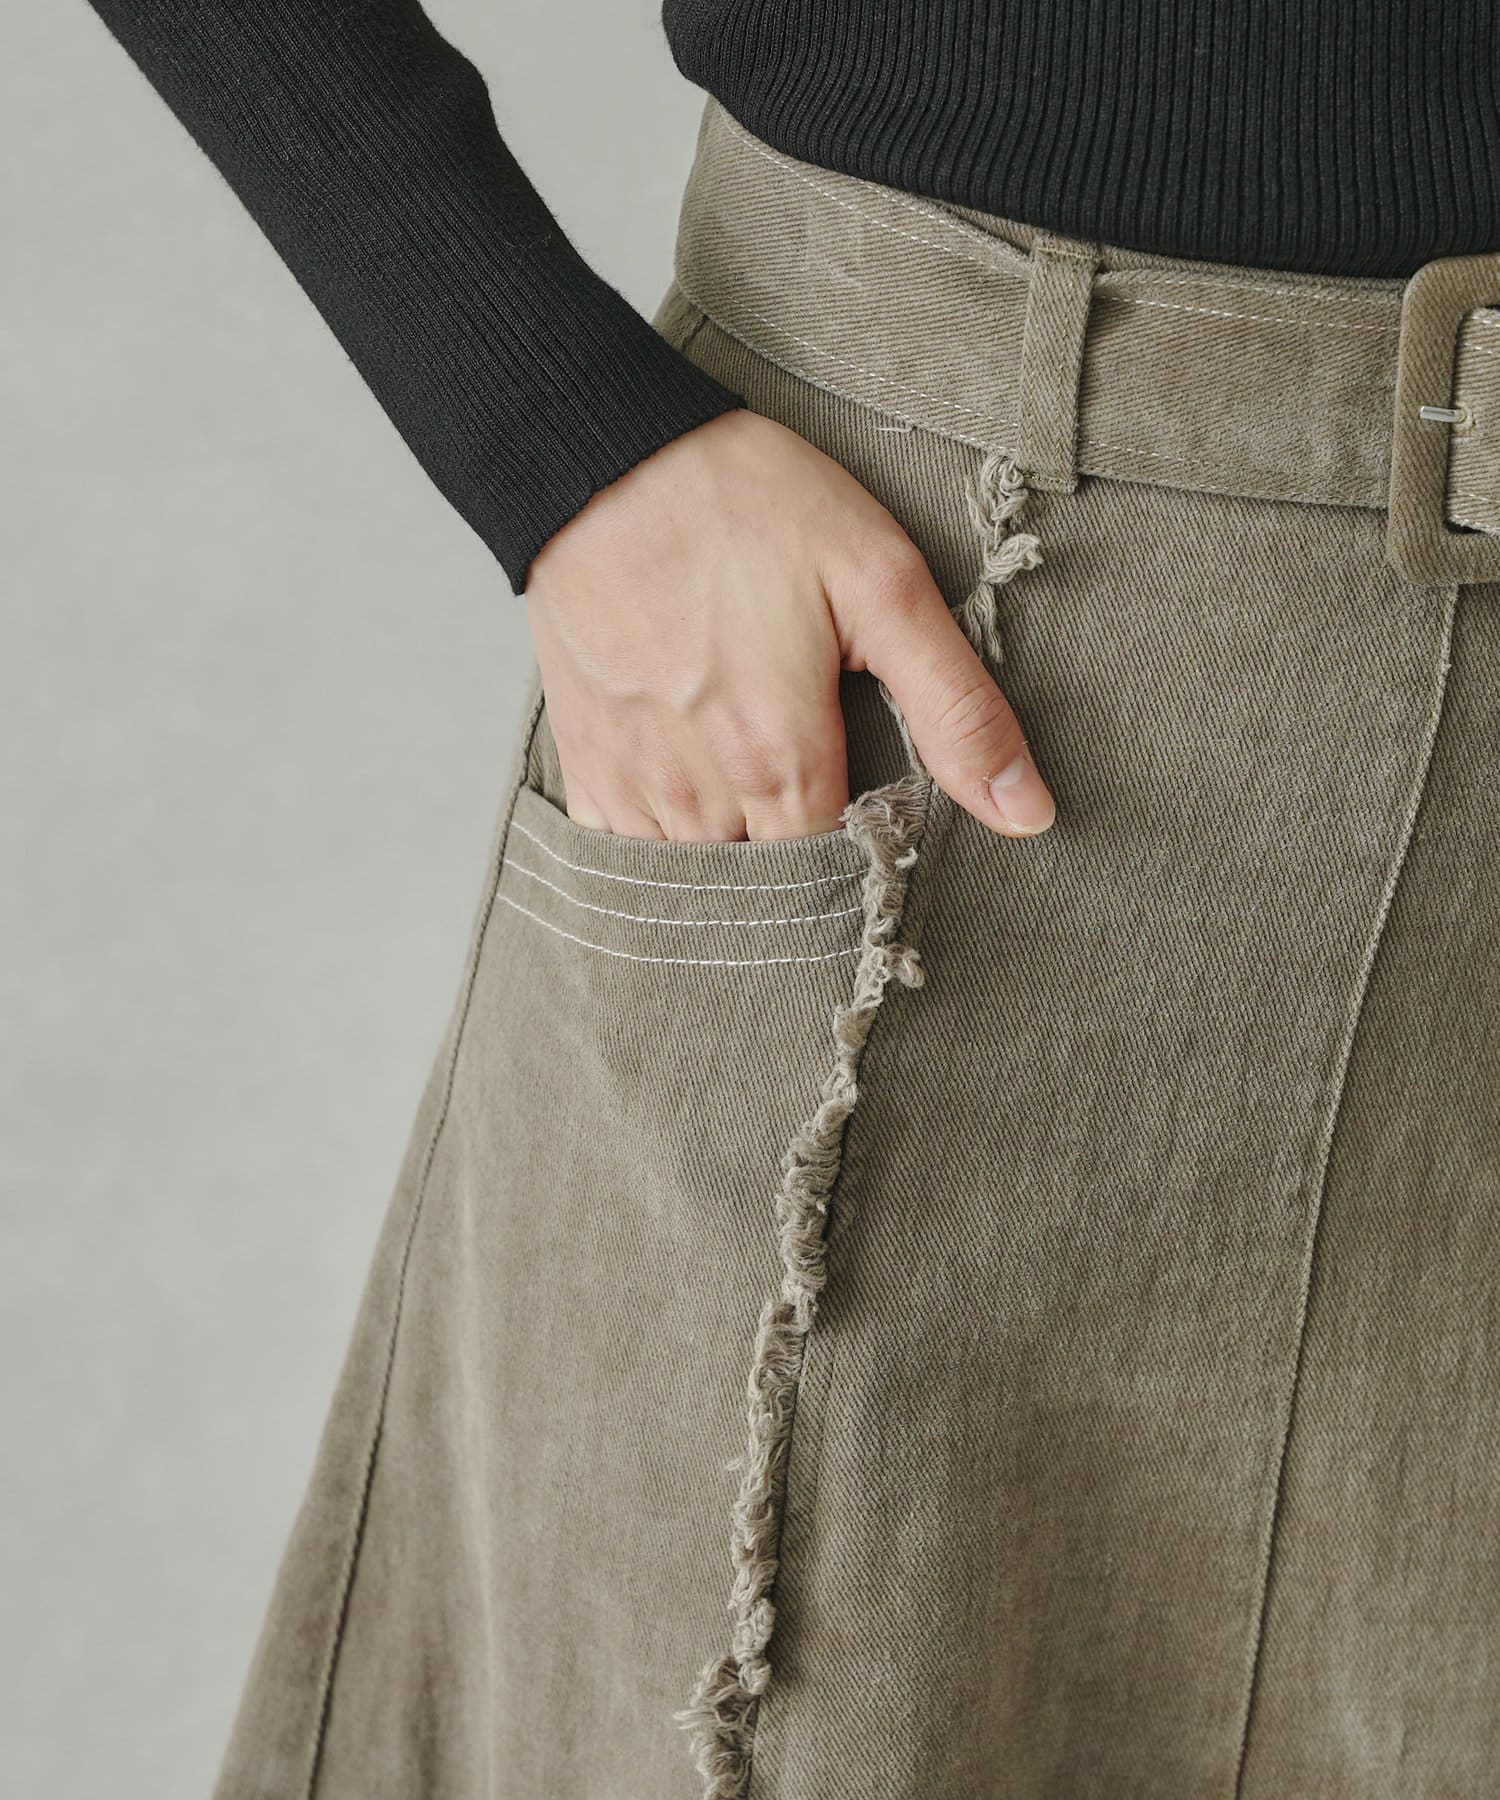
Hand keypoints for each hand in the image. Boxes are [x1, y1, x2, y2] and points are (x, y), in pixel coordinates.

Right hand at [523, 407, 1054, 841]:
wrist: (601, 457)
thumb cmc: (746, 506)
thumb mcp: (880, 583)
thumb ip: (957, 709)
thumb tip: (1028, 813)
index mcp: (780, 759)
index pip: (840, 876)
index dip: (872, 859)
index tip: (885, 820)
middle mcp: (700, 793)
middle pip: (768, 889)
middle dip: (805, 872)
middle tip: (825, 802)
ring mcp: (632, 784)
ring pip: (696, 883)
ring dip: (736, 864)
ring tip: (763, 800)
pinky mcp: (585, 765)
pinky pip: (624, 858)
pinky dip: (664, 850)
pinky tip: (694, 801)